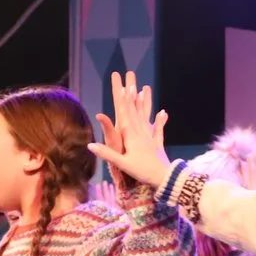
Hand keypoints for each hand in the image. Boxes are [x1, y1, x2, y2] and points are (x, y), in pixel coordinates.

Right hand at [90, 70, 172, 189]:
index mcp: (131, 134)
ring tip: (145, 88)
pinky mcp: (157, 144)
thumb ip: (107, 153)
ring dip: (144, 102)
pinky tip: (163, 112)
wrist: (165, 178)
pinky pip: (158, 129)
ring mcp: (150, 137)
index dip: (122, 98)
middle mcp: (141, 132)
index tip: (122, 84)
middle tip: (130, 77)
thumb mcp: (122, 163)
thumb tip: (90, 145)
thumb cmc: (142, 171)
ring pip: (146, 116)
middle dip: (131, 93)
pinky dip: (160, 121)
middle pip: (134, 109)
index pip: (124, 112)